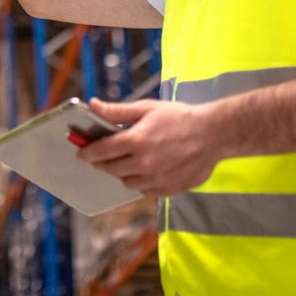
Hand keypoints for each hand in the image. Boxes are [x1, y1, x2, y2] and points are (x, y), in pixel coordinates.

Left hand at [76, 97, 232, 196]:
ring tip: (127, 161)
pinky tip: (145, 170)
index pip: (101, 151)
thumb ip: (117, 111)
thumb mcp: (147, 108)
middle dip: (102, 163)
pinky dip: (141, 182)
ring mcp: (156, 179)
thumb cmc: (180, 118)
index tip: (81, 152)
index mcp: (136, 141)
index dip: (87, 152)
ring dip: (122, 173)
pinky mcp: (168, 190)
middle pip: (111, 169)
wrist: (214, 134)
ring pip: (127, 182)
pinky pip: (145, 190)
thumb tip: (92, 105)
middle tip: (101, 157)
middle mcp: (144, 164)